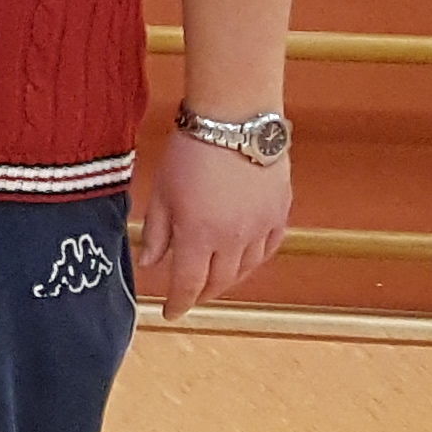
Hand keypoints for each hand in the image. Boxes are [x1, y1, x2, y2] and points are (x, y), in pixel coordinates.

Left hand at [132, 127, 289, 315]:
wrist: (235, 119)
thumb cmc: (191, 151)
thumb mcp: (162, 192)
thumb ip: (158, 231)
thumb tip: (151, 263)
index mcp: (199, 235)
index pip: (188, 284)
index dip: (178, 302)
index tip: (170, 313)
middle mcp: (234, 239)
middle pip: (220, 281)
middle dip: (203, 293)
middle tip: (191, 296)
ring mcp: (261, 226)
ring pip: (247, 268)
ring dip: (230, 279)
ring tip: (216, 279)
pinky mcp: (280, 211)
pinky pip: (270, 246)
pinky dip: (256, 258)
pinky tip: (245, 258)